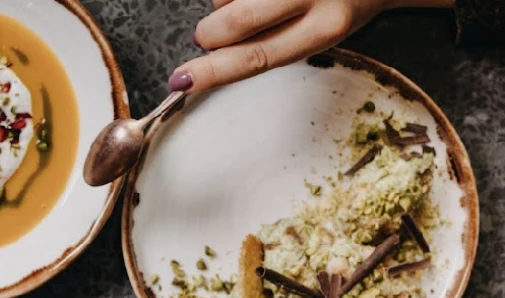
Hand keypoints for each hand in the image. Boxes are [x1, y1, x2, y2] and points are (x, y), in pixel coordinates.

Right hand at [168, 0, 453, 92]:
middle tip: (211, 35)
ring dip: (227, 0)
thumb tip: (217, 54)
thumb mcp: (324, 29)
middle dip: (211, 32)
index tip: (180, 82)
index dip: (212, 72)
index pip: (256, 58)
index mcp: (324, 29)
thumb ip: (278, 42)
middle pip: (232, 22)